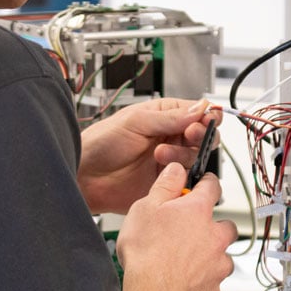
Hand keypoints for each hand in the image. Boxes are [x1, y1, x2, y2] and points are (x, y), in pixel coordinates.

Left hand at [77, 98, 217, 214]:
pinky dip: (183, 176)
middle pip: (203, 135)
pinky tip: (166, 172)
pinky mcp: (167, 182)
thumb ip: (169, 117)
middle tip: (188, 135)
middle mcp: (170, 137)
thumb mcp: (136, 121)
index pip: (197, 112)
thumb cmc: (102, 143)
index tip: (203, 121)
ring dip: (182, 155)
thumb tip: (199, 108)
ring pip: (196, 157)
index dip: (205, 117)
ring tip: (159, 155)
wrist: (85, 176)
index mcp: (164, 116)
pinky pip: (188, 180)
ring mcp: (169, 160)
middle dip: (199, 135)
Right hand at [116, 162, 236, 290]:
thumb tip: (175, 170)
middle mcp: (214, 236)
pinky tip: (184, 282)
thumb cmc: (147, 253)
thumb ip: (165, 186)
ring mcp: (217, 264)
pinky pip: (213, 282)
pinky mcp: (213, 290)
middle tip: (192, 231)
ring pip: (222, 255)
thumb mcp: (145, 207)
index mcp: (198, 211)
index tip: (203, 184)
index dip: (206, 182)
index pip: (212, 186)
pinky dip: (202, 281)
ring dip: (210, 255)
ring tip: (185, 261)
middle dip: (214, 226)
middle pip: (226, 224)